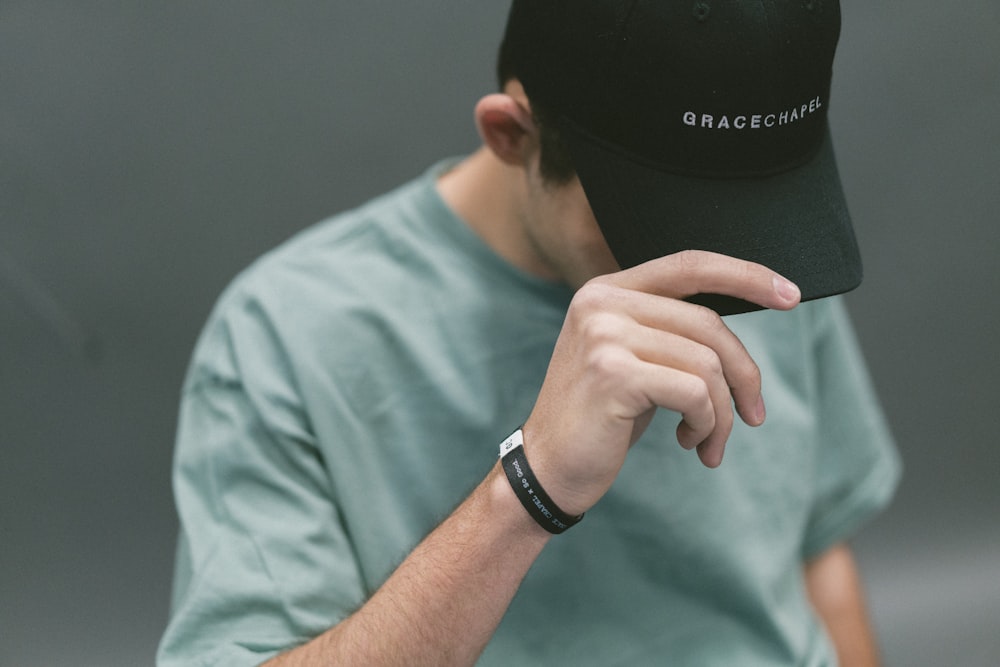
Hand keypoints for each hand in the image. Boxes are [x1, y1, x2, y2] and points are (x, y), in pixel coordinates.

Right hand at [523, 250, 800, 514]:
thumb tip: (736, 331)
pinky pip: (695, 393)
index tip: (791, 295)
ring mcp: (604, 336)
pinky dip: (706, 424)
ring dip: (722, 413)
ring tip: (708, 440)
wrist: (547, 468)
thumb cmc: (599, 418)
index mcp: (605, 291)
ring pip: (707, 364)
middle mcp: (601, 303)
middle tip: (753, 415)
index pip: (689, 265)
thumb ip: (669, 331)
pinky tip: (688, 442)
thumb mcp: (631, 359)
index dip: (745, 275)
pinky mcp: (613, 374)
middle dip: (744, 374)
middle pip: (708, 323)